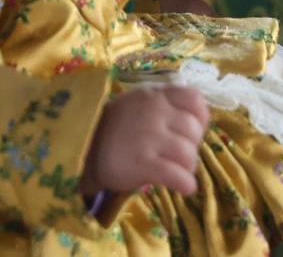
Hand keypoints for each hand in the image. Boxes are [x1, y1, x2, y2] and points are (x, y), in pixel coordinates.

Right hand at [81, 85, 208, 197]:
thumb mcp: (137, 104)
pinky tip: (182, 187)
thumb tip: (196, 122)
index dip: (199, 118)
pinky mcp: (144, 164)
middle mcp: (155, 112)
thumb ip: (163, 105)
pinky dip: (186, 185)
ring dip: (187, 168)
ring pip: (189, 155)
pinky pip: (179, 176)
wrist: (83, 147)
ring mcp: (149, 137)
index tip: (189, 131)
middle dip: (191, 147)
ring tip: (175, 172)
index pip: (194, 100)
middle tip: (176, 156)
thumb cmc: (114, 128)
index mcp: (154, 96)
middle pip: (194, 132)